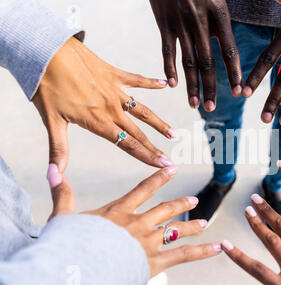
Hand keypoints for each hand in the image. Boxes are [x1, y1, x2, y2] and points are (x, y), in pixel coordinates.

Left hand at [33, 37, 174, 171]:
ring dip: (158, 123)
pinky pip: (137, 80)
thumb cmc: (46, 85)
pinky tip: (165, 83)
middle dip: (155, 148)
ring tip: (173, 133)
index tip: (163, 165)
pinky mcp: (114, 75)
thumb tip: (54, 176)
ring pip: (142, 110)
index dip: (147, 157)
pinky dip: (151, 82)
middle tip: (170, 160)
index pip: (128, 144)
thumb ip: (58, 150)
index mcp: (98, 121)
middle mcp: (111, 108)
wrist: (48, 50)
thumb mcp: (51, 120)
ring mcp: (115, 91)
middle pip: (138, 133)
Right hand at [49, 165, 222, 276]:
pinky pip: (184, 255)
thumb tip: (53, 170)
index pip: (143, 190)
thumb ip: (63, 194)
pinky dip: (203, 251)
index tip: (172, 168)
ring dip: (192, 225)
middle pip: (165, 210)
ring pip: (177, 230)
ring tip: (205, 221)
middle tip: (194, 199)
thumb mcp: (62, 216)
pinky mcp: (155, 261)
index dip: (159, 178)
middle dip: (180, 203)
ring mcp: (148, 242)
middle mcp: (138, 223)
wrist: (77, 268)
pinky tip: (218, 246)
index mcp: (118, 211)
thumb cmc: (68, 245)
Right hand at [149, 0, 241, 110]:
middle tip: (212, 108)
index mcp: (219, 14)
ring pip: (187, 61)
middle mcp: (200, 23)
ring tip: (195, 104)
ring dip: (191, 85)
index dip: (235, 74)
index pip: (230, 51)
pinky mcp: (164, 24)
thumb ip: (227, 16)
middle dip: (211, 87)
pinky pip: (167, 50)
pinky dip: (169, 68)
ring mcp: (180, 24)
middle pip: (207, 62)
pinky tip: (173, 84)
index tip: (240, 92)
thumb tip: (237, 38)